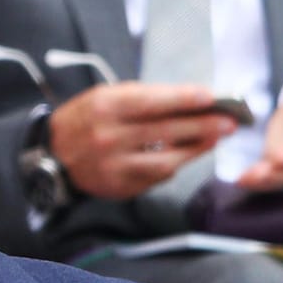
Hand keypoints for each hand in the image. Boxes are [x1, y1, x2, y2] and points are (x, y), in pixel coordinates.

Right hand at [48, 82, 236, 199]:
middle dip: (202, 125)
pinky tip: (187, 155)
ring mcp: (112, 166)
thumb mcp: (105, 96)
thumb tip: (192, 100)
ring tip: (215, 138)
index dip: (184, 99)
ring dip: (196, 149)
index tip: (211, 97)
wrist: (53, 155)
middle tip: (229, 122)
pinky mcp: (118, 186)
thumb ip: (145, 97)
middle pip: (165, 131)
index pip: (152, 102)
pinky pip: (156, 177)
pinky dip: (176, 165)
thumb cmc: (87, 119)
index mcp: (104, 108)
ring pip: (166, 160)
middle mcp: (107, 138)